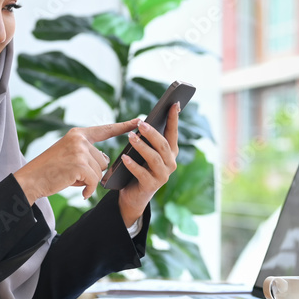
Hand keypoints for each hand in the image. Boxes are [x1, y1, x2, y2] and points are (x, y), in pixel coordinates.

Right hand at [14, 118, 138, 203]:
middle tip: (73, 173)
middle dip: (92, 171)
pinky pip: (94, 181)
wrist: (31, 179)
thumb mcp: (70, 154)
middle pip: (103, 160)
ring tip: (70, 178)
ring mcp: (79, 151)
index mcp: (78, 134)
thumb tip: (106, 161)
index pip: (105, 130)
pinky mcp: (79, 165)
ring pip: (99, 172)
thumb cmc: (51, 170)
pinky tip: (80, 191)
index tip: (138, 121)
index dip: (123, 126)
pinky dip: (88, 190)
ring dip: (88, 180)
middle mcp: (80, 139)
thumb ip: (87, 153)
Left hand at [117, 103, 179, 226]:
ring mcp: (163, 176)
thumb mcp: (144, 152)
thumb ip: (147, 140)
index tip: (174, 103)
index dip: (174, 118)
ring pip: (154, 158)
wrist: (134, 195)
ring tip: (130, 137)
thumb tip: (142, 122)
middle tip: (141, 123)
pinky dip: (133, 165)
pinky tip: (124, 159)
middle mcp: (170, 163)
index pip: (173, 132)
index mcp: (170, 152)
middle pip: (162, 145)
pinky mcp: (152, 186)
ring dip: (142, 146)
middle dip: (152, 133)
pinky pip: (142, 173)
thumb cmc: (139, 168)